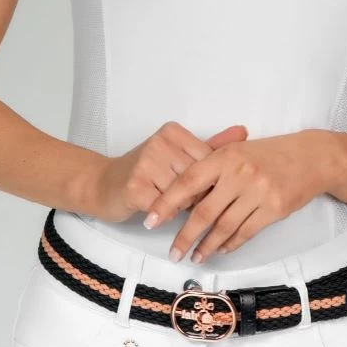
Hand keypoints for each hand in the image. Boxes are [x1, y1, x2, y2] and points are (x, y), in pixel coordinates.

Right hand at [90, 121, 248, 223]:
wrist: (102, 184)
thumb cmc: (145, 172)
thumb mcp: (179, 154)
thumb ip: (212, 145)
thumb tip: (244, 132)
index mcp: (173, 132)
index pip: (209, 162)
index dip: (205, 181)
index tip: (193, 184)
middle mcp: (160, 142)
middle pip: (197, 181)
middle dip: (191, 196)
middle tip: (170, 191)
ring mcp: (146, 163)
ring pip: (183, 198)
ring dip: (176, 207)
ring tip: (158, 196)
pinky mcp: (135, 186)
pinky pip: (166, 210)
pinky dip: (162, 215)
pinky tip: (151, 207)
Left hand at [143, 132, 325, 262]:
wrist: (310, 157)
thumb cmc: (269, 153)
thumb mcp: (237, 150)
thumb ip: (213, 170)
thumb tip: (183, 198)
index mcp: (225, 156)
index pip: (188, 182)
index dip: (167, 203)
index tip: (151, 220)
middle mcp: (239, 173)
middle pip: (204, 211)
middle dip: (185, 235)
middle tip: (172, 252)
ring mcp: (257, 192)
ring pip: (224, 226)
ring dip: (207, 245)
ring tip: (195, 256)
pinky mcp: (273, 209)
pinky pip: (245, 232)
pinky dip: (231, 244)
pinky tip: (221, 249)